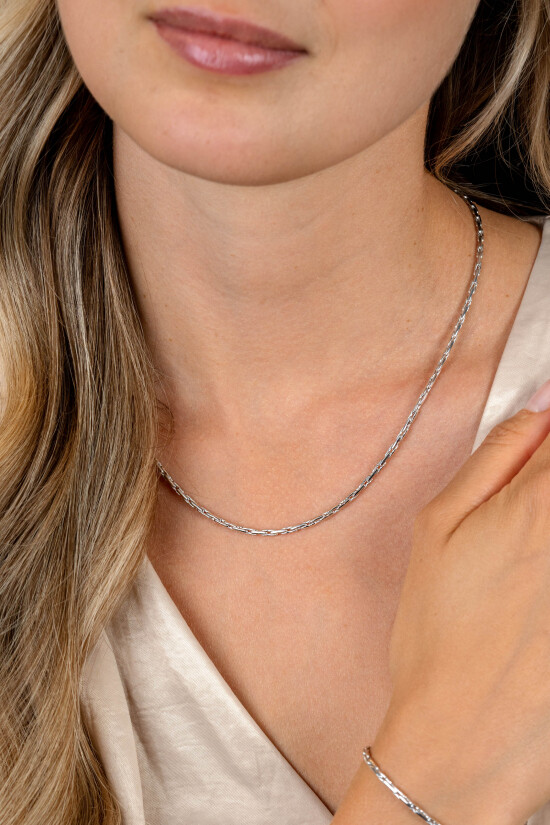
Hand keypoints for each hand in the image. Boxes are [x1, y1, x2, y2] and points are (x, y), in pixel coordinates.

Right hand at [371, 383, 549, 824]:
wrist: (463, 734)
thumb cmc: (438, 631)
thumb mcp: (436, 529)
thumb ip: (494, 458)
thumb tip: (541, 407)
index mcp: (539, 504)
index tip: (538, 462)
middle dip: (548, 486)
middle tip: (522, 527)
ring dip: (548, 532)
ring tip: (523, 570)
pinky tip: (533, 594)